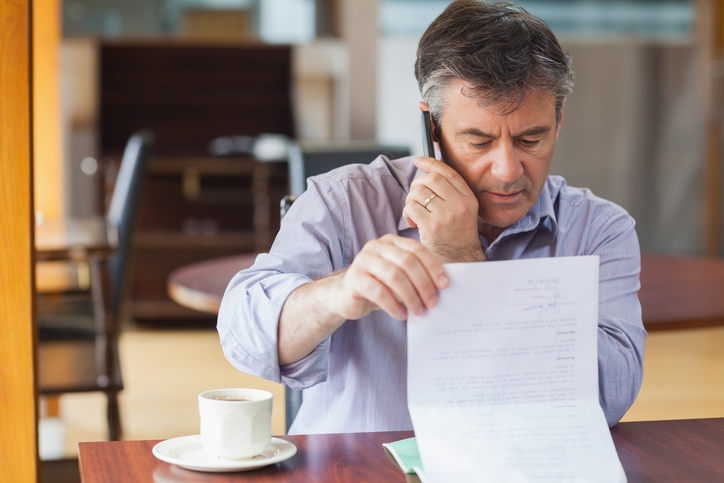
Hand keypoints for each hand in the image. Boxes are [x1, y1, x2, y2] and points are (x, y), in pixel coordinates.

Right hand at [327, 234, 448, 321]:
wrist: (345, 296)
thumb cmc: (378, 286)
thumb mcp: (398, 276)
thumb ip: (416, 274)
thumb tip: (442, 287)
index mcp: (391, 242)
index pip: (417, 249)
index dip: (433, 267)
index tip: (445, 285)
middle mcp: (376, 247)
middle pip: (407, 262)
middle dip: (424, 284)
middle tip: (433, 302)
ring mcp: (363, 261)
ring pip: (394, 276)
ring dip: (411, 296)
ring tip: (419, 311)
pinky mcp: (354, 278)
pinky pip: (379, 292)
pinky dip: (394, 305)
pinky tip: (402, 315)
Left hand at [403, 156, 485, 262]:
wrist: (460, 262)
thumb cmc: (456, 238)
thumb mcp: (463, 213)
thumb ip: (450, 195)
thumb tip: (426, 174)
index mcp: (468, 199)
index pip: (448, 173)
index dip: (431, 163)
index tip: (418, 160)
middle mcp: (460, 204)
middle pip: (430, 179)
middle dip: (416, 185)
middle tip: (414, 197)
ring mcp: (446, 215)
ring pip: (418, 192)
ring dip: (410, 200)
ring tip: (414, 213)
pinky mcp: (432, 226)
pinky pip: (412, 207)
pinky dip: (407, 213)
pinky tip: (413, 222)